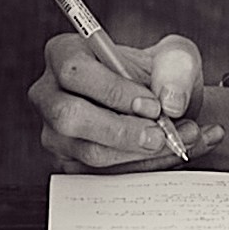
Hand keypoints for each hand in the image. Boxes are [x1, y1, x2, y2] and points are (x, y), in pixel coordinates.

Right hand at [36, 25, 211, 172]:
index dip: (113, 90)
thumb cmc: (160, 75)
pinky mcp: (70, 163)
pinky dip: (141, 168)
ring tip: (178, 141)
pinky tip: (168, 154)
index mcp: (65, 54)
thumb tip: (170, 103)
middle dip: (121, 131)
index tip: (152, 105)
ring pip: (89, 151)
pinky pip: (101, 176)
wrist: (165, 108)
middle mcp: (50, 94)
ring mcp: (55, 133)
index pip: (75, 71)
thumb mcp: (177, 57)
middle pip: (70, 117)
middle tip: (160, 135)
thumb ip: (177, 69)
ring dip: (139, 153)